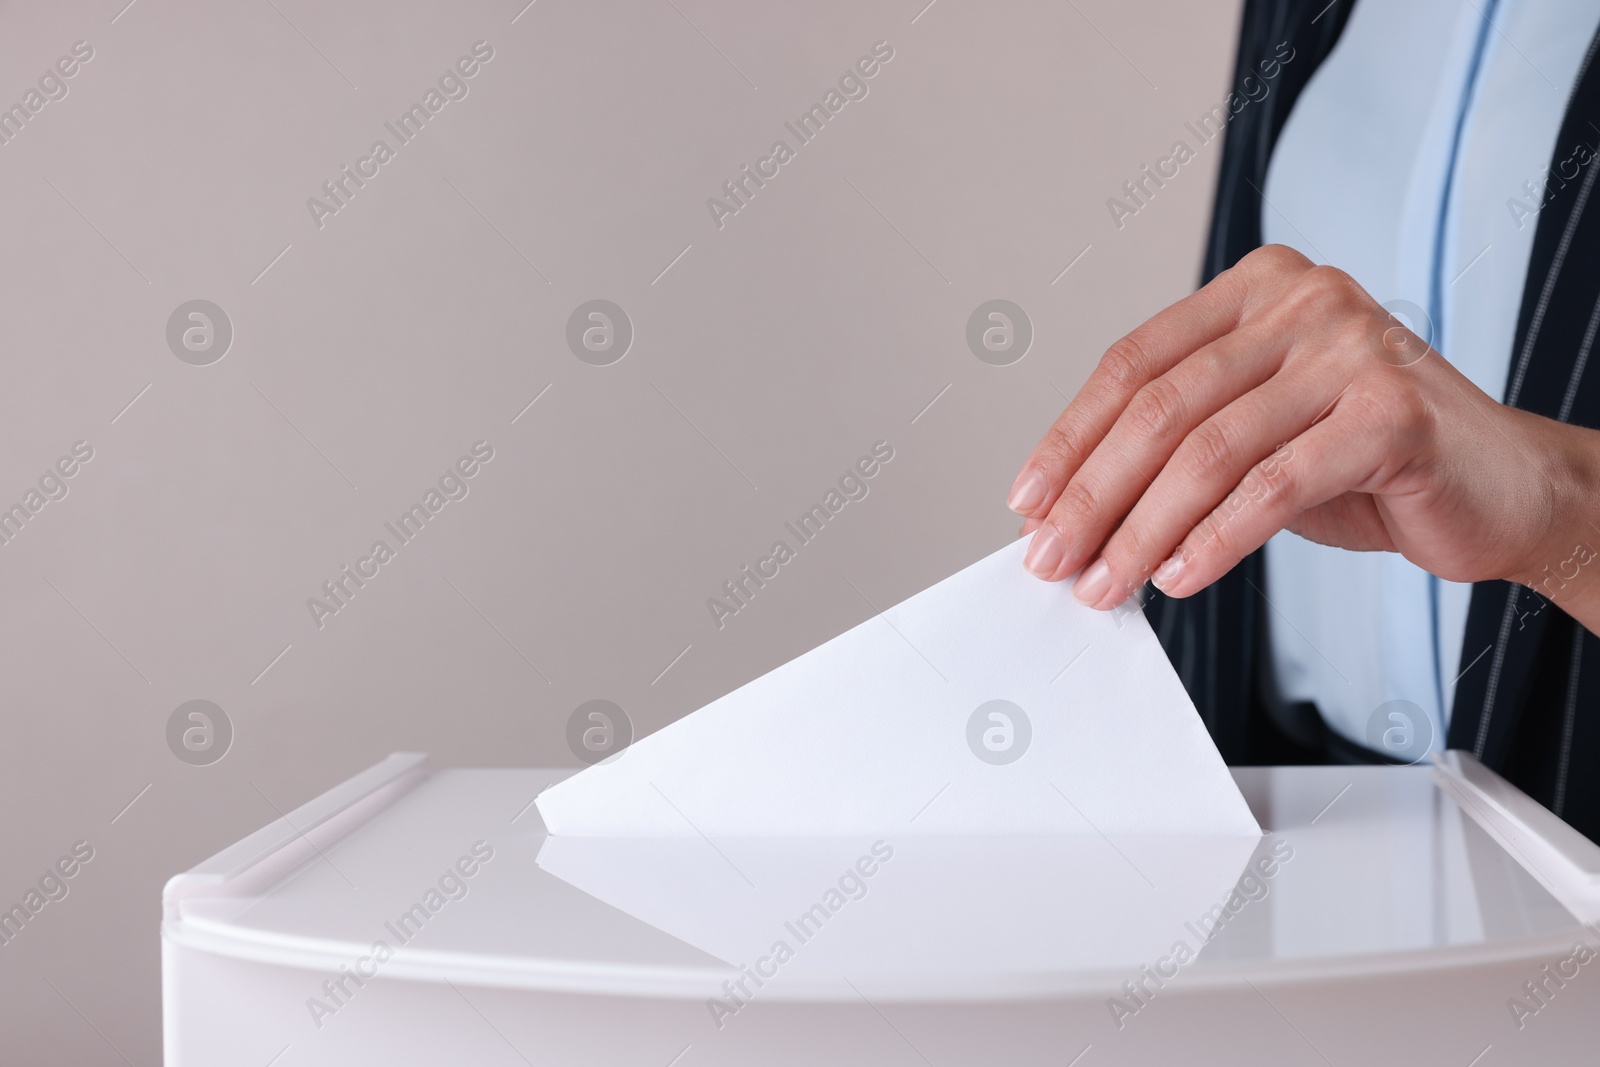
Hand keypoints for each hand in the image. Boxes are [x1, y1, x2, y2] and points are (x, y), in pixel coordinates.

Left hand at [1007, 244, 1599, 631]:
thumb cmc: (1368, 463)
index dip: (1070, 437)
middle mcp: (1302, 301)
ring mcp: (1352, 348)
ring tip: (1105, 584)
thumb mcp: (1258, 434)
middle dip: (1092, 494)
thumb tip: (1073, 511)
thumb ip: (1180, 445)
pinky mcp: (1392, 412)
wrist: (1502, 490)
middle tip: (1052, 558)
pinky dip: (1215, 540)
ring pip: (1208, 451)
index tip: (1027, 502)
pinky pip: (1273, 486)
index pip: (1134, 363)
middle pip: (1161, 407)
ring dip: (1141, 530)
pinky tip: (1177, 578)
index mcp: (1256, 290)